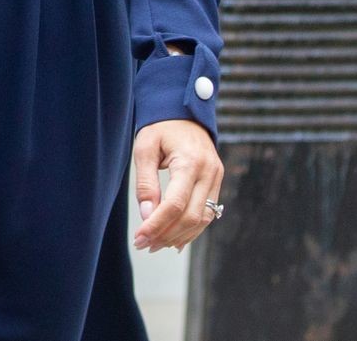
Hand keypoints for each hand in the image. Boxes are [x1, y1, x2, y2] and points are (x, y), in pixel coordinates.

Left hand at [132, 118, 223, 251]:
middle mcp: (209, 172)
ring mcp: (217, 177)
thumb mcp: (145, 147)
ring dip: (178, 236)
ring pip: (202, 219)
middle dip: (166, 235)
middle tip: (144, 245)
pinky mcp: (217, 182)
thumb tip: (147, 216)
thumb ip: (146, 183)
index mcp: (190, 161)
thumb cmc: (161, 127)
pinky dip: (191, 229)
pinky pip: (208, 213)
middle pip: (191, 216)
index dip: (157, 225)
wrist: (185, 112)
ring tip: (155, 244)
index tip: (139, 238)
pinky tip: (174, 239)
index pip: (175, 204)